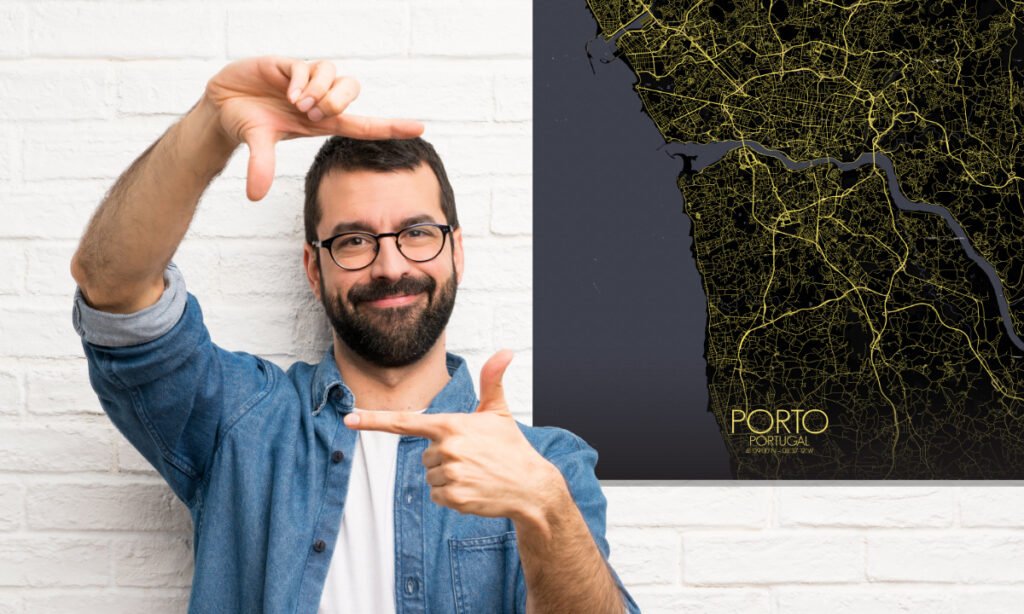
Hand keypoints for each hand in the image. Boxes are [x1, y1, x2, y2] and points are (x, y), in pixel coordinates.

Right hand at [202, 56, 424, 200]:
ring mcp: (305, 81)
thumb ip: (261, 166)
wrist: (222, 103)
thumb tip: (254, 195)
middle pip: (352, 91)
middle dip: (337, 102)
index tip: (420, 127)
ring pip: (334, 75)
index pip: (364, 124)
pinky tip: (289, 93)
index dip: (392, 126)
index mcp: (322, 123)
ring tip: (298, 104)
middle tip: (312, 115)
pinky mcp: (289, 65)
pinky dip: (302, 82)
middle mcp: (319, 100)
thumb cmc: (247, 124)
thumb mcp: (257, 144)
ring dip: (320, 91)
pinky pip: (308, 67)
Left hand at [343, 350, 564, 519]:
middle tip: (473, 458)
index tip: (348, 419)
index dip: (373, 420)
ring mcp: (450, 474)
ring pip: (430, 478)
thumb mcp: (499, 411)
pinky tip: (474, 489)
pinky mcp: (455, 498)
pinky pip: (438, 496)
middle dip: (443, 459)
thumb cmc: (512, 446)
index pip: (404, 422)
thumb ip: (493, 380)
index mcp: (450, 425)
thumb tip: (506, 350)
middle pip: (423, 457)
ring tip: (475, 474)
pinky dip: (453, 496)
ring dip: (447, 478)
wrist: (532, 486)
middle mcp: (446, 449)